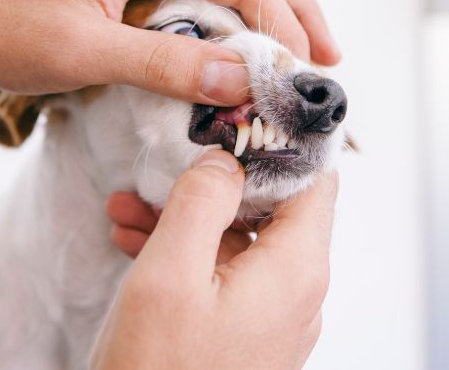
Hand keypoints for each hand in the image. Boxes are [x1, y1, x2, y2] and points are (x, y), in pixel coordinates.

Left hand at [0, 0, 338, 105]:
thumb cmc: (4, 21)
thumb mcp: (86, 50)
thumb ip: (166, 63)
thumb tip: (241, 79)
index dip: (282, 24)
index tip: (301, 70)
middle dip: (298, 6)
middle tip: (328, 53)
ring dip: (278, 3)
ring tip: (306, 44)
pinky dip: (242, 9)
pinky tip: (253, 34)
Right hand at [94, 150, 337, 368]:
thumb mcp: (171, 274)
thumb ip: (202, 201)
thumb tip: (225, 161)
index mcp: (295, 267)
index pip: (315, 181)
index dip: (284, 146)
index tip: (243, 125)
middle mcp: (296, 286)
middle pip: (269, 206)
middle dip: (214, 184)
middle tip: (170, 170)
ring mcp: (272, 307)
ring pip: (237, 236)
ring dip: (188, 217)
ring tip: (133, 206)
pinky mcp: (247, 322)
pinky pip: (223, 268)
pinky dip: (187, 249)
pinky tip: (138, 239)